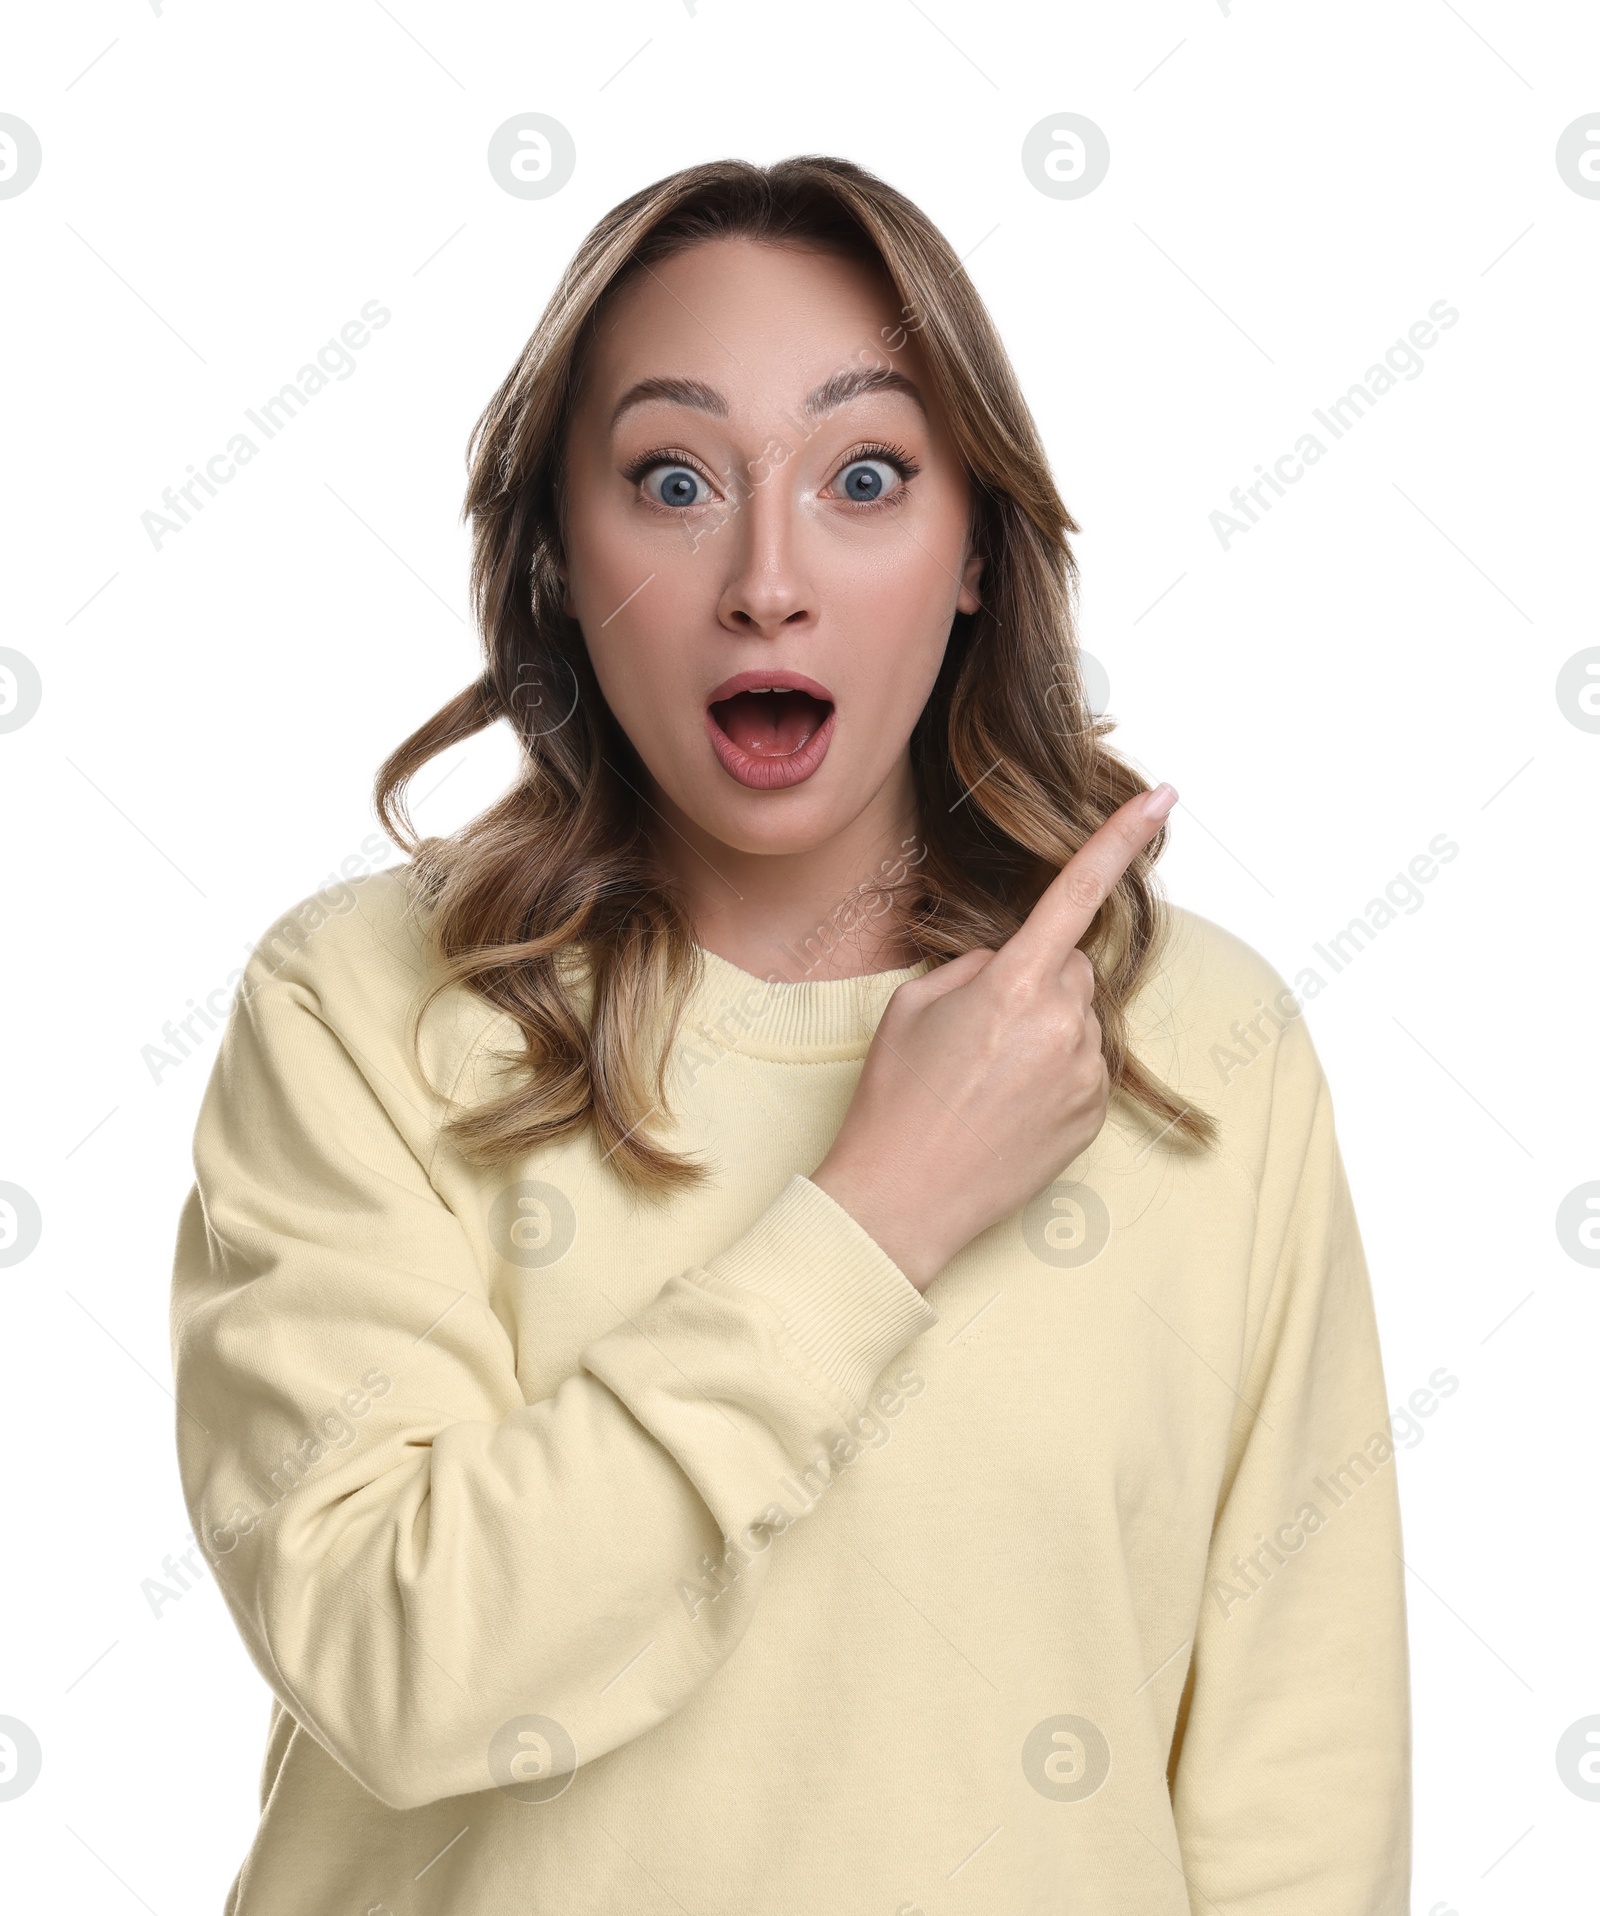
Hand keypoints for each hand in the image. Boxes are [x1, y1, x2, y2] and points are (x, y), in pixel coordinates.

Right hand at [811, 783, 1177, 1291]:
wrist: (901, 1200)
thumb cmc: (894, 1099)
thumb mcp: (913, 1005)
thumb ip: (978, 966)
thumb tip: (1015, 964)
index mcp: (1013, 983)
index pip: (1077, 892)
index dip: (1122, 838)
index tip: (1164, 798)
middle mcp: (1061, 1024)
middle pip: (1071, 967)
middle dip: (1035, 980)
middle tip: (975, 1030)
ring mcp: (1083, 1074)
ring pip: (1078, 1019)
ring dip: (1044, 1030)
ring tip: (984, 1079)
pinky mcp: (1092, 1117)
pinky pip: (1083, 1067)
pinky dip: (1054, 1074)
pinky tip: (1006, 1106)